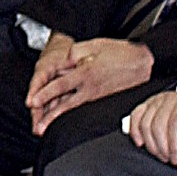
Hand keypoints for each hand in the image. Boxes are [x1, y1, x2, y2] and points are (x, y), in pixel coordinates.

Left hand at [25, 36, 155, 134]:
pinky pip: (82, 108)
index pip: (60, 86)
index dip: (44, 94)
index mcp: (85, 73)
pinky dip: (71, 115)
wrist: (145, 63)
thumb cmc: (120, 53)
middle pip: (65, 105)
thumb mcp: (94, 45)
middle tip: (37, 128)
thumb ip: (74, 53)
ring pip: (72, 110)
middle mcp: (90, 88)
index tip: (32, 102)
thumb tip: (63, 62)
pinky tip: (64, 121)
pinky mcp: (103, 100)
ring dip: (58, 120)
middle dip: (49, 117)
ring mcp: (97, 96)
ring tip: (46, 130)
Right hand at [125, 77, 176, 162]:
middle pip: (158, 125)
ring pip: (145, 122)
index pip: (176, 123)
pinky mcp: (150, 102)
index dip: (174, 144)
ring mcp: (158, 99)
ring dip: (150, 143)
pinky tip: (141, 142)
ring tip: (161, 154)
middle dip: (162, 148)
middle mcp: (171, 98)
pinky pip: (136, 115)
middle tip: (170, 159)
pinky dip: (136, 130)